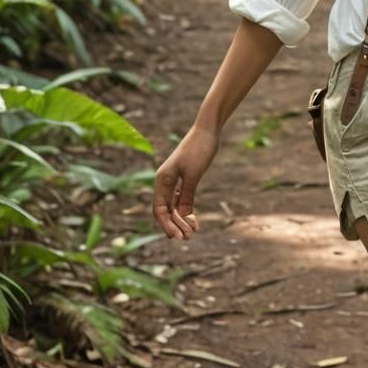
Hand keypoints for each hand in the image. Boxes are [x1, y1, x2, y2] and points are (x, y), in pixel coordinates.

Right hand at [153, 124, 219, 239]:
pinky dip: (186, 210)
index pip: (160, 209)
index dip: (167, 225)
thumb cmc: (199, 149)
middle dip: (176, 225)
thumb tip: (184, 217)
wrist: (208, 130)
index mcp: (163, 179)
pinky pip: (181, 199)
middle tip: (189, 238)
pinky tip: (194, 219)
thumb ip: (187, 195)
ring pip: (174, 206)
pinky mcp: (184, 177)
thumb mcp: (194, 174)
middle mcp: (165, 181)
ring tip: (192, 232)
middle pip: (166, 210)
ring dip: (182, 220)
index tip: (177, 237)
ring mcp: (174, 179)